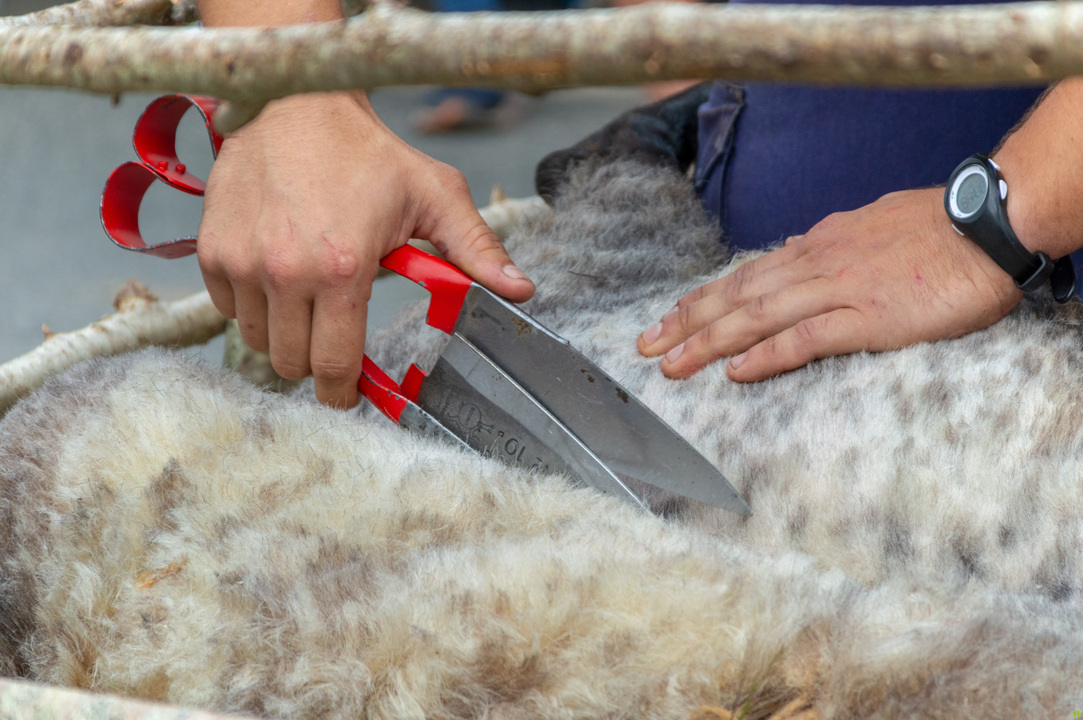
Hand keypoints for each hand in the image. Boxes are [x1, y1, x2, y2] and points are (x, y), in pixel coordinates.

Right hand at [197, 92, 534, 407]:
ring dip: (283, 335)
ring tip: (308, 299)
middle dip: (316, 363)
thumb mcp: (434, 196)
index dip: (344, 391)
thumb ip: (476, 251)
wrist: (295, 103)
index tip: (350, 393)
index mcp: (342, 268)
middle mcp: (284, 271)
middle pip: (292, 364)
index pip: (334, 365)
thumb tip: (521, 291)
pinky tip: (276, 276)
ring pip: (258, 342)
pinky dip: (251, 306)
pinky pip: (228, 309)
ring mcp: (241, 262)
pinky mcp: (212, 251)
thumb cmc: (367, 153)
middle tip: (333, 338)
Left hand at [637, 188, 1021, 380]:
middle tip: (646, 345)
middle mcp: (815, 264)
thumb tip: (802, 254)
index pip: (745, 275)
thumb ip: (831, 245)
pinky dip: (766, 354)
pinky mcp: (868, 317)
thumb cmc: (937, 226)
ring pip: (757, 317)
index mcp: (817, 245)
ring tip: (671, 365)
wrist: (988, 223)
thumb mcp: (869, 226)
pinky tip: (736, 371)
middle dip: (686, 322)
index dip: (702, 298)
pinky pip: (805, 338)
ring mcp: (838, 289)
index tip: (670, 317)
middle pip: (736, 295)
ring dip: (709, 342)